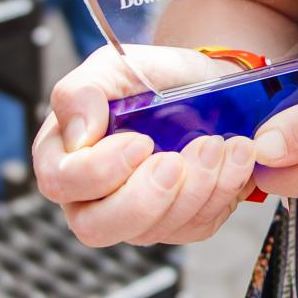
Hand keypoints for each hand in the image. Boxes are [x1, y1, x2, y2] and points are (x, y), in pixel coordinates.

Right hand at [31, 45, 259, 249]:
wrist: (202, 83)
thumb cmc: (149, 78)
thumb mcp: (112, 66)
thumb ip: (81, 92)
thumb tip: (78, 137)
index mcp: (65, 157)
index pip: (63, 183)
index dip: (101, 170)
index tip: (141, 141)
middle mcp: (93, 198)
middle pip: (98, 228)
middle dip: (146, 197)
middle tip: (176, 160)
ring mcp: (136, 217)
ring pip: (155, 230)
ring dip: (194, 188)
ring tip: (217, 144)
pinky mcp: (177, 224)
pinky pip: (195, 226)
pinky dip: (221, 192)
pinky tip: (234, 158)